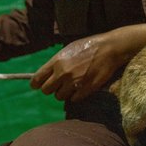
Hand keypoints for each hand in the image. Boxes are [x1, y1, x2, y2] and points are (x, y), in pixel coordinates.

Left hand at [31, 24, 145, 101]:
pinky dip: (76, 95)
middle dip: (51, 89)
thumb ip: (56, 62)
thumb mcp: (68, 49)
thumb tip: (47, 73)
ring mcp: (74, 82)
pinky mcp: (85, 89)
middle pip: (46, 91)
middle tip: (58, 85)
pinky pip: (73, 99)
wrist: (109, 49)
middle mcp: (63, 73)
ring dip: (64, 92)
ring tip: (73, 84)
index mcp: (57, 61)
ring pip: (60, 97)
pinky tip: (82, 86)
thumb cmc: (89, 46)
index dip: (36, 84)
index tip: (38, 85)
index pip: (37, 79)